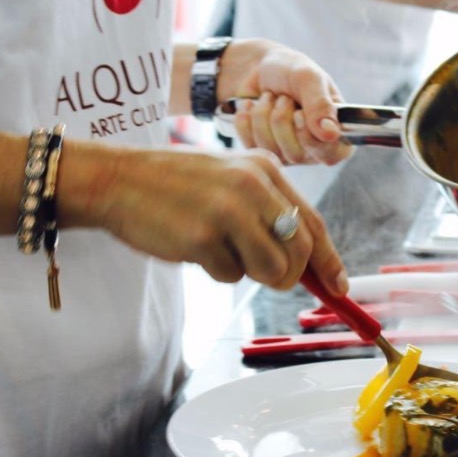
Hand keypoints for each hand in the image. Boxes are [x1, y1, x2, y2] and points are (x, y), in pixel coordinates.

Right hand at [75, 143, 348, 293]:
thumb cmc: (175, 183)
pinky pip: (230, 275)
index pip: (313, 223)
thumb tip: (305, 258)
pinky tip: (193, 245)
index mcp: (264, 169)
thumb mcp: (230, 177)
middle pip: (299, 252)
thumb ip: (268, 209)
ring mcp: (228, 211)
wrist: (119, 179)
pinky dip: (215, 270)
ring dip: (250, 273)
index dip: (329, 260)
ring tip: (221, 250)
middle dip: (289, 276)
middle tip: (267, 276)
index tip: (338, 287)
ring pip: (272, 270)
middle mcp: (253, 187)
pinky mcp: (203, 237)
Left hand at [216, 39, 353, 165]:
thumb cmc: (291, 71)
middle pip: (296, 154)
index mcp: (335, 132)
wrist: (257, 68)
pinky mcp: (263, 151)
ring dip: (264, 116)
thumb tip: (331, 135)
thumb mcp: (308, 78)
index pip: (330, 154)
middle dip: (282, 120)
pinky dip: (247, 119)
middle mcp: (314, 148)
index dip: (310, 137)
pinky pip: (251, 146)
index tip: (299, 114)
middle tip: (283, 97)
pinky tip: (252, 105)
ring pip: (270, 150)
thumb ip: (321, 104)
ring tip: (269, 97)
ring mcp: (287, 153)